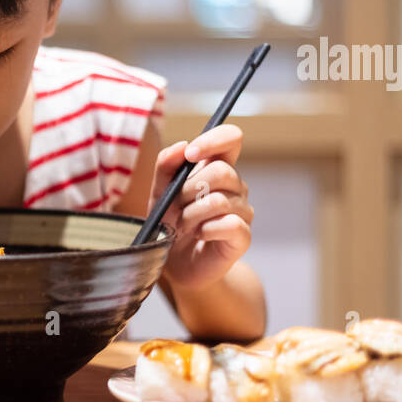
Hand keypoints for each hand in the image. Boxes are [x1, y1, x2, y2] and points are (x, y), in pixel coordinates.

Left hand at [149, 124, 252, 290]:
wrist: (173, 263)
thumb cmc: (168, 223)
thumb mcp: (159, 191)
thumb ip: (166, 166)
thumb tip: (182, 146)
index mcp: (217, 167)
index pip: (231, 138)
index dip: (214, 140)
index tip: (191, 154)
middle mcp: (235, 186)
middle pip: (222, 171)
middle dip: (189, 190)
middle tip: (176, 208)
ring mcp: (243, 211)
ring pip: (220, 201)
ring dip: (191, 215)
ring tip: (183, 226)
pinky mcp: (243, 236)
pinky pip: (228, 224)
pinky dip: (205, 230)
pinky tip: (199, 235)